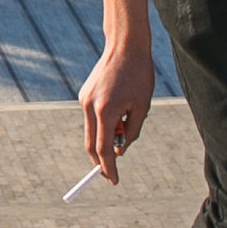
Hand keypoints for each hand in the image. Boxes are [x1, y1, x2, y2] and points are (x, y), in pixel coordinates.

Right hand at [79, 38, 153, 183]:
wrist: (125, 46)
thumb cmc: (139, 75)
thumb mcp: (142, 107)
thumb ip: (132, 131)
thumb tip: (121, 150)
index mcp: (106, 112)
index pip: (104, 150)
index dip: (109, 168)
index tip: (113, 181)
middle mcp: (89, 108)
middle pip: (91, 144)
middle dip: (101, 160)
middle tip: (111, 171)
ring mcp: (84, 100)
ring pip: (91, 130)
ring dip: (106, 136)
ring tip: (127, 117)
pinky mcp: (84, 94)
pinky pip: (92, 117)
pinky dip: (103, 122)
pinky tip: (120, 103)